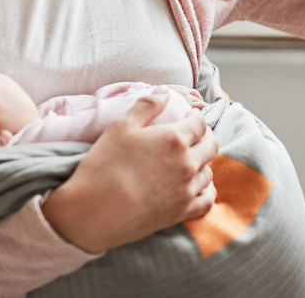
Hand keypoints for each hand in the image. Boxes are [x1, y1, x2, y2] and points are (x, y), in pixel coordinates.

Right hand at [41, 89, 217, 252]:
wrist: (93, 213)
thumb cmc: (104, 165)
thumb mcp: (121, 126)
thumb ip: (147, 105)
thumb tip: (166, 92)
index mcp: (174, 139)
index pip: (199, 122)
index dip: (195, 117)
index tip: (188, 117)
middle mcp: (186, 164)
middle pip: (211, 145)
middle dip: (204, 136)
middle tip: (192, 135)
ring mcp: (186, 190)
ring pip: (209, 172)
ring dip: (202, 162)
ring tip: (190, 160)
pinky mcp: (181, 213)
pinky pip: (206, 200)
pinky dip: (206, 190)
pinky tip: (196, 185)